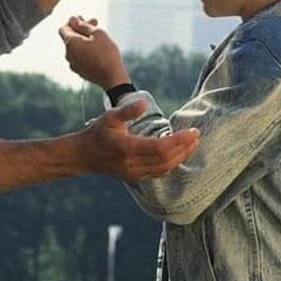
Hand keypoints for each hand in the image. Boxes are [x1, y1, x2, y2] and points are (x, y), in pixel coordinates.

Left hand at [59, 16, 128, 87]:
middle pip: (70, 38)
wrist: (112, 77)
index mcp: (70, 43)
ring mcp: (73, 65)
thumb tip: (72, 19)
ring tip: (98, 36)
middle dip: (81, 29)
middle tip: (95, 23)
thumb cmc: (106, 53)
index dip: (73, 21)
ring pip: (76, 48)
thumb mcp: (97, 33)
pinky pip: (79, 57)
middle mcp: (68, 55)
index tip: (85, 19)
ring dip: (84, 40)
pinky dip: (85, 51)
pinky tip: (97, 49)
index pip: (63, 28)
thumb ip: (83, 25)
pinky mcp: (80, 71)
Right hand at [79, 100, 198, 180]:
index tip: (193, 132)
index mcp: (127, 149)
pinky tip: (178, 154)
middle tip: (196, 135)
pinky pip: (159, 173)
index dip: (180, 141)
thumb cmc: (98, 132)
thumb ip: (127, 110)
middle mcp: (132, 164)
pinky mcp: (135, 177)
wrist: (84, 155)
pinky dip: (172, 164)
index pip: (161, 148)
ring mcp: (134, 173)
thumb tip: (143, 102)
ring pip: (165, 168)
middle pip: (167, 160)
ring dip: (181, 157)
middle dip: (185, 148)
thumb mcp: (110, 116)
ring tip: (191, 144)